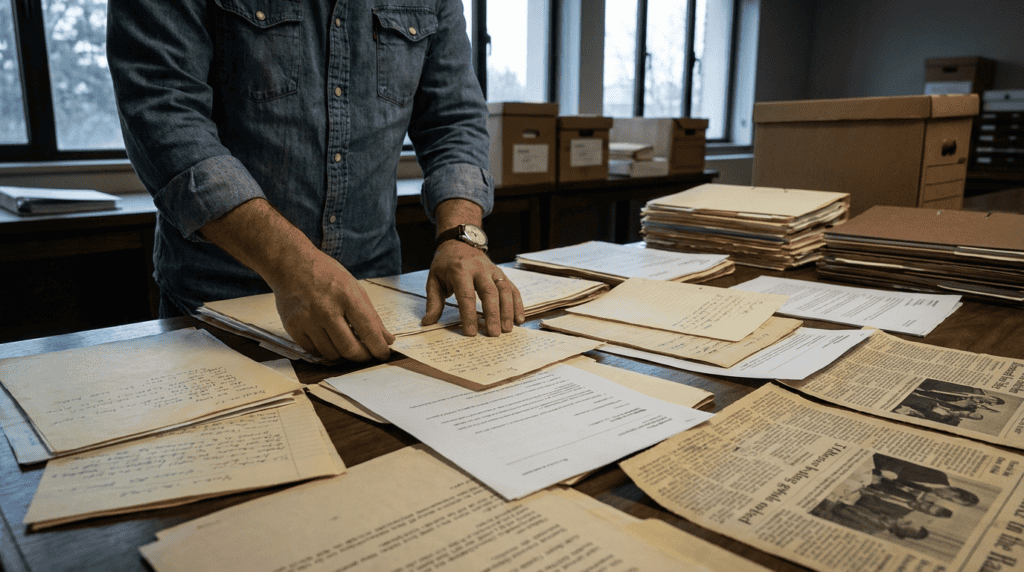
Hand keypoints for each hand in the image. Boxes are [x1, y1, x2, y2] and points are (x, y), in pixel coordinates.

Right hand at [271, 249, 394, 361]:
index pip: (368, 331)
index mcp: (346, 296)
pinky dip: (324, 350)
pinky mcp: (293, 328)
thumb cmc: (325, 274)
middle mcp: (326, 310)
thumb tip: (386, 339)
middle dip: (363, 357)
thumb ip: (370, 315)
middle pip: (350, 349)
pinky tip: (328, 340)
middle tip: (367, 355)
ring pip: (332, 354)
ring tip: (347, 344)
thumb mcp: (353, 287)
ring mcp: (308, 320)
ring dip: (343, 354)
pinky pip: (314, 351)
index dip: (379, 349)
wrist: (290, 264)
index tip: (383, 354)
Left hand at [422, 240, 524, 335]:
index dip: (469, 315)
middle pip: (490, 292)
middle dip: (493, 314)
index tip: (471, 333)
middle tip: (494, 333)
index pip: (466, 295)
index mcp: (460, 270)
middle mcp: (479, 269)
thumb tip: (428, 322)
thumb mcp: (434, 280)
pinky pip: (512, 288)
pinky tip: (518, 319)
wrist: (459, 243)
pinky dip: (517, 304)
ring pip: (504, 290)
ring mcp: (493, 270)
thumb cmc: (445, 265)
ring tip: (507, 329)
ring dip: (508, 310)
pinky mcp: (501, 273)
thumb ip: (433, 302)